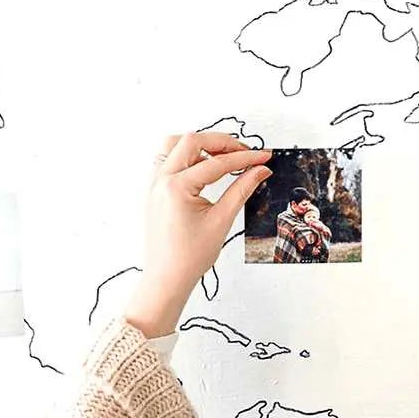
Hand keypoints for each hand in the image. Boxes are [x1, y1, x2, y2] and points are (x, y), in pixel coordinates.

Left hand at [123, 132, 271, 337]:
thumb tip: (259, 171)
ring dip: (201, 145)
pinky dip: (187, 156)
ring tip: (224, 155)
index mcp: (176, 187)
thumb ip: (242, 189)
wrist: (168, 276)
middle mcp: (161, 179)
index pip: (217, 163)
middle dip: (222, 142)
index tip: (263, 157)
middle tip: (246, 152)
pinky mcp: (155, 188)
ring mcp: (154, 183)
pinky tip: (205, 165)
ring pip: (174, 145)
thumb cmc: (189, 256)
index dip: (245, 158)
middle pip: (191, 141)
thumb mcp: (222, 220)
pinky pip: (167, 159)